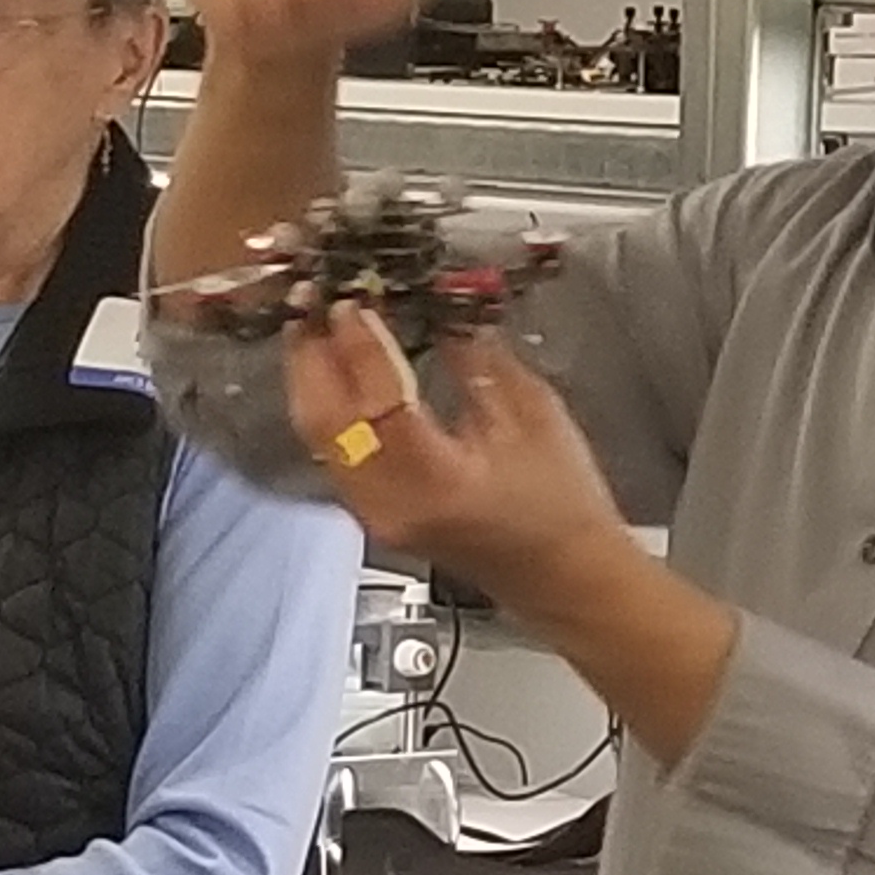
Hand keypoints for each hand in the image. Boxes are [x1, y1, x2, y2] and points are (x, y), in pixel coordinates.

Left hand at [283, 308, 624, 613]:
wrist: (563, 574)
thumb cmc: (563, 504)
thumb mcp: (535, 415)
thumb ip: (479, 359)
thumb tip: (442, 307)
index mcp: (438, 480)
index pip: (378, 401)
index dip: (360, 345)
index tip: (352, 300)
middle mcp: (391, 503)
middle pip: (322, 420)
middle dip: (311, 353)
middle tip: (312, 300)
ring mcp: (373, 513)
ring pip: (317, 435)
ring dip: (311, 376)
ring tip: (314, 326)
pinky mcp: (370, 512)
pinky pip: (330, 449)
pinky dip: (327, 404)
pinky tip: (333, 372)